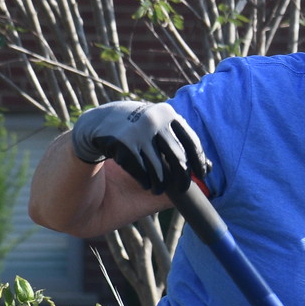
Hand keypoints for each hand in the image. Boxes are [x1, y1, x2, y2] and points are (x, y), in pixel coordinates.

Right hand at [71, 101, 206, 193]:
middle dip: (182, 179)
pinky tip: (146, 184)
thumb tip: (210, 174)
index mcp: (167, 115)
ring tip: (157, 188)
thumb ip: (180, 154)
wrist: (94, 129)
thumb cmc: (133, 138)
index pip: (191, 141)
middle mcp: (154, 120)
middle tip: (181, 189)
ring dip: (161, 184)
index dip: (199, 161)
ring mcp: (138, 131)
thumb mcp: (157, 141)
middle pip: (179, 158)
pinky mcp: (122, 143)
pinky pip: (142, 171)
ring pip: (160, 168)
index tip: (203, 175)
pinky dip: (146, 181)